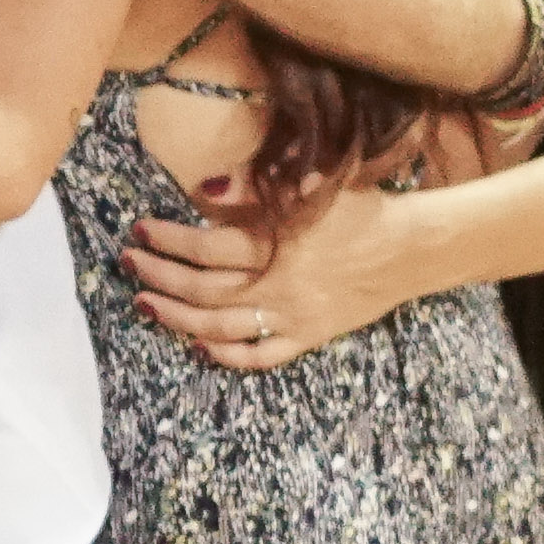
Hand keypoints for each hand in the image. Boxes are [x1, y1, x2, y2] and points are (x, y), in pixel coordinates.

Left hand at [117, 187, 422, 372]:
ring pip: (222, 327)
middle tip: (129, 264)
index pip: (206, 246)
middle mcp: (280, 285)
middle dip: (159, 278)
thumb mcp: (311, 186)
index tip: (140, 229)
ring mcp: (294, 316)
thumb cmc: (360, 211)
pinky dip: (226, 356)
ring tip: (144, 304)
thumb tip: (202, 186)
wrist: (414, 248)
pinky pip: (262, 356)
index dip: (167, 240)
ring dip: (177, 318)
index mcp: (278, 244)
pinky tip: (197, 346)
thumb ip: (256, 187)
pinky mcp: (310, 336)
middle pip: (204, 290)